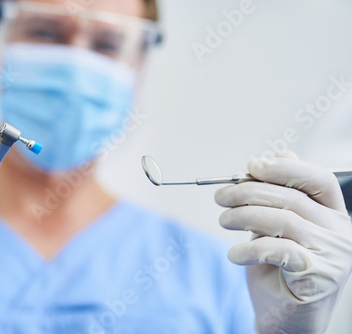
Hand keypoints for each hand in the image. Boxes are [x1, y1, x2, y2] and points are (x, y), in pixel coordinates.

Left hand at [215, 151, 351, 333]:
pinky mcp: (319, 275)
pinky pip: (279, 250)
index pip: (318, 179)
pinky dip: (249, 249)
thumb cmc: (277, 269)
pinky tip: (234, 255)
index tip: (251, 166)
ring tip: (223, 221)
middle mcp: (340, 232)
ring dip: (244, 216)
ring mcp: (335, 255)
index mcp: (333, 214)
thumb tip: (279, 155)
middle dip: (248, 192)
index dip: (284, 168)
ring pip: (284, 220)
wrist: (283, 316)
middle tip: (220, 197)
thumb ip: (279, 196)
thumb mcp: (275, 226)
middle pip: (292, 198)